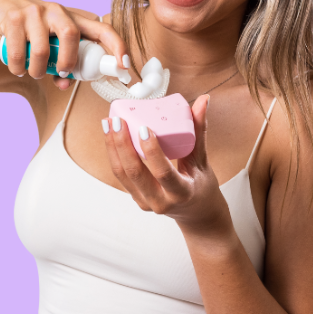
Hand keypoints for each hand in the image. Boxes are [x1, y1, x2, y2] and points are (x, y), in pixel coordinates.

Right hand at [0, 0, 127, 90]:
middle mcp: (57, 10)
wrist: (0, 9)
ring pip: (42, 50)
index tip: (124, 65)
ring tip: (34, 73)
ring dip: (39, 71)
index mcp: (74, 18)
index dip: (117, 46)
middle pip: (71, 36)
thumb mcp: (53, 43)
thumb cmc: (35, 32)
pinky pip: (20, 52)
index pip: (103, 29)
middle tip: (61, 73)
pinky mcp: (14, 17)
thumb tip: (65, 85)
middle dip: (68, 62)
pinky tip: (19, 68)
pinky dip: (19, 67)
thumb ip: (61, 64)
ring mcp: (35, 11)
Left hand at [102, 95, 230, 236]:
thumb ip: (200, 130)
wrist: (197, 213)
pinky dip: (114, 155)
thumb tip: (203, 100)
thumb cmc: (202, 186)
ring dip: (112, 148)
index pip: (162, 172)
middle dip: (122, 144)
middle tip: (118, 120)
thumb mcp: (203, 160)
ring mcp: (145, 202)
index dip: (151, 151)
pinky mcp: (136, 198)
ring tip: (108, 124)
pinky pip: (121, 176)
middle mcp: (160, 201)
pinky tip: (110, 137)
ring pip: (122, 174)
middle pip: (134, 172)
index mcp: (181, 192)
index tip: (143, 127)